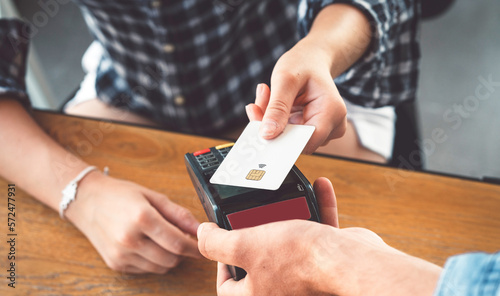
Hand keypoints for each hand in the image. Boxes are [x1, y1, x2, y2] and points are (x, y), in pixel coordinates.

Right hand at [65, 171, 201, 273]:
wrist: (87, 201)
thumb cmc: (120, 195)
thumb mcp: (153, 196)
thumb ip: (178, 214)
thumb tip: (199, 228)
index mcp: (142, 218)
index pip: (178, 243)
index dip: (195, 247)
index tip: (202, 245)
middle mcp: (130, 239)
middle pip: (171, 258)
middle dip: (183, 252)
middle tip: (184, 240)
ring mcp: (121, 254)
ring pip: (161, 267)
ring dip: (170, 258)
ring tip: (166, 241)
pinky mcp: (116, 264)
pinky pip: (146, 270)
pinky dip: (154, 261)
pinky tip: (150, 245)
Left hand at [198, 177, 442, 295]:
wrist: (351, 261)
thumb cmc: (299, 259)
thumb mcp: (245, 245)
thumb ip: (216, 243)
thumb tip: (202, 236)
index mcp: (258, 293)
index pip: (228, 286)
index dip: (220, 264)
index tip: (223, 243)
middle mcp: (281, 288)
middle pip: (259, 259)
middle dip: (258, 230)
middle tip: (255, 212)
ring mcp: (306, 274)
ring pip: (290, 242)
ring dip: (289, 215)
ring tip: (285, 197)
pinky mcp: (327, 258)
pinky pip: (319, 230)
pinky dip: (318, 208)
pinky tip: (318, 187)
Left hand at [246, 38, 346, 153]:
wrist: (311, 60)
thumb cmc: (302, 64)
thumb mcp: (285, 80)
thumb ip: (277, 108)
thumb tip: (267, 134)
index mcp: (332, 113)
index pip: (306, 142)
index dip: (281, 139)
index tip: (258, 127)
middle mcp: (332, 126)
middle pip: (295, 141)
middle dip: (271, 125)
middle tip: (256, 105)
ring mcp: (323, 130)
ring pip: (288, 137)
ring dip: (271, 120)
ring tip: (267, 95)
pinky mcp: (311, 130)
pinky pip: (287, 133)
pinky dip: (274, 119)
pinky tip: (271, 100)